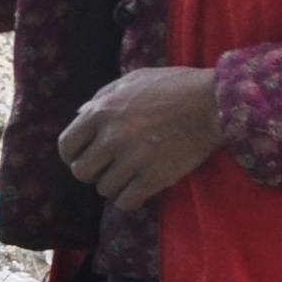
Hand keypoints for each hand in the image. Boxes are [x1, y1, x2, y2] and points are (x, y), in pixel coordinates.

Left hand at [56, 66, 225, 208]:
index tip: (82, 157)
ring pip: (104, 189)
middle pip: (82, 171)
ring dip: (114, 185)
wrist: (214, 102)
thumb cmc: (175, 86)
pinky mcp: (154, 177)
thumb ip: (103, 96)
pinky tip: (137, 192)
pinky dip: (129, 201)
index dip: (72, 155)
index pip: (67, 145)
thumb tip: (80, 114)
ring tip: (129, 176)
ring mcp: (132, 159)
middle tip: (108, 168)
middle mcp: (111, 137)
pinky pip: (126, 202)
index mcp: (101, 112)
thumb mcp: (132, 79)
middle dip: (93, 172)